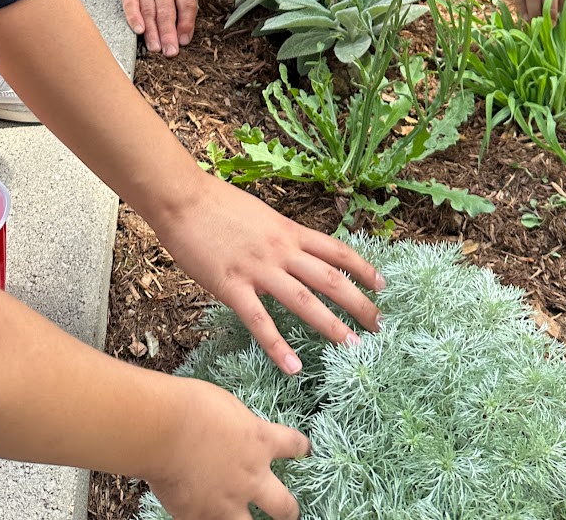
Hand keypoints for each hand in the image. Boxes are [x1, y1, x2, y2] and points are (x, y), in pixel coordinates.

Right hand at [114, 0, 197, 56]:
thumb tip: (187, 27)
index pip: (187, 5)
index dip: (186, 24)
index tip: (184, 40)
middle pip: (167, 13)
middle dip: (169, 34)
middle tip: (171, 52)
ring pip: (150, 12)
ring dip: (153, 32)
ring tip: (156, 48)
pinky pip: (131, 5)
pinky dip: (134, 18)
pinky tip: (139, 30)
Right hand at [148, 378, 309, 519]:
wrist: (164, 429)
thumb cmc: (192, 406)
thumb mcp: (228, 407)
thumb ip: (237, 426)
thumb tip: (234, 432)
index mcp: (261, 441)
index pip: (293, 445)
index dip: (301, 448)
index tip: (305, 451)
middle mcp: (252, 477)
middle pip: (284, 505)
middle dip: (289, 511)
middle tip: (290, 513)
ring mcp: (227, 502)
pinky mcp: (199, 516)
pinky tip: (201, 518)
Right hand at [153, 172, 383, 374]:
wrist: (183, 198)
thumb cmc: (216, 204)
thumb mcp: (260, 215)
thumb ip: (278, 235)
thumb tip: (292, 249)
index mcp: (289, 231)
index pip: (337, 250)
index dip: (364, 268)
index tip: (383, 285)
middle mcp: (281, 250)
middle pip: (331, 278)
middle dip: (359, 303)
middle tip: (380, 325)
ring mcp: (258, 269)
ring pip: (304, 301)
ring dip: (331, 325)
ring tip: (352, 347)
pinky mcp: (231, 286)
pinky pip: (259, 321)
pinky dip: (278, 346)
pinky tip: (293, 367)